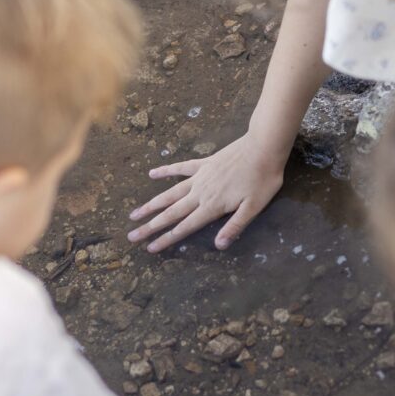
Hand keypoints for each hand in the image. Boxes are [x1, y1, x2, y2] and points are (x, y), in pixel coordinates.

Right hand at [127, 132, 285, 252]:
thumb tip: (218, 246)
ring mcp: (199, 177)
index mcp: (212, 206)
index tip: (149, 248)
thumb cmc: (262, 179)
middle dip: (150, 226)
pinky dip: (165, 171)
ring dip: (151, 204)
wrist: (263, 147)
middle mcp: (200, 193)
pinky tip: (152, 174)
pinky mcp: (203, 163)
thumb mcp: (254, 207)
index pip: (184, 227)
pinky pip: (180, 168)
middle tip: (131, 235)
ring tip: (134, 213)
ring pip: (170, 193)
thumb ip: (235, 226)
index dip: (167, 239)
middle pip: (171, 213)